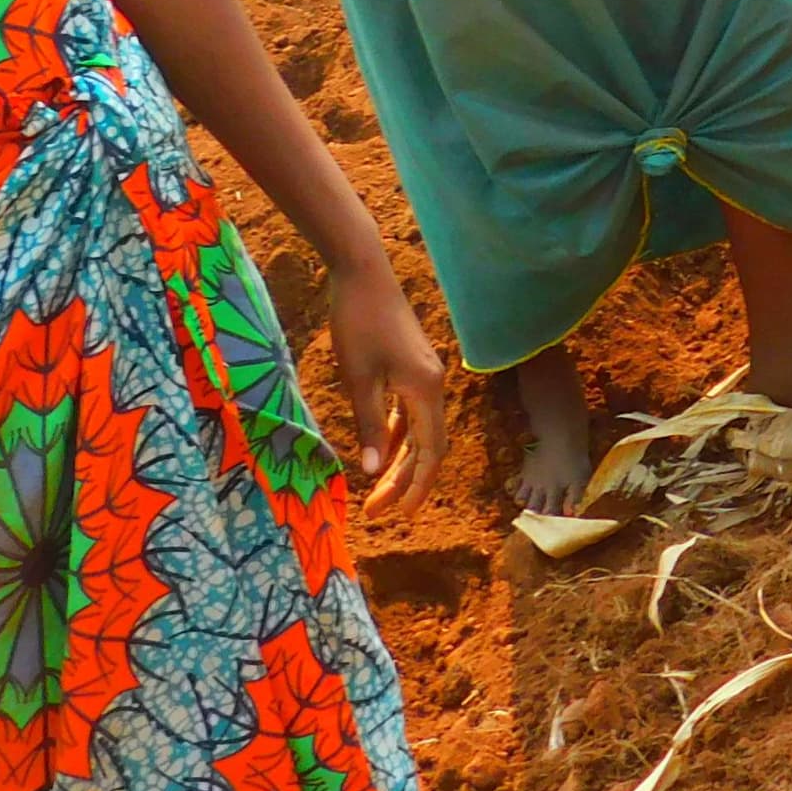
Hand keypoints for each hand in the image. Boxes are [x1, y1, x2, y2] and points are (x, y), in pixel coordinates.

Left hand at [325, 251, 449, 519]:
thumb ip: (368, 425)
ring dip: (399, 463)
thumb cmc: (358, 324)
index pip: (430, 452)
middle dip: (403, 482)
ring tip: (374, 492)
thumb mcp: (358, 379)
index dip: (417, 487)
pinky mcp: (412, 367)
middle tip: (376, 512)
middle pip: (426, 447)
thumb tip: (371, 471)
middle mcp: (433, 386)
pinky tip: (378, 451)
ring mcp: (424, 376)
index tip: (400, 516)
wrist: (365, 274)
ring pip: (418, 432)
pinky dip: (396, 437)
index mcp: (426, 391)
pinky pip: (409, 414)